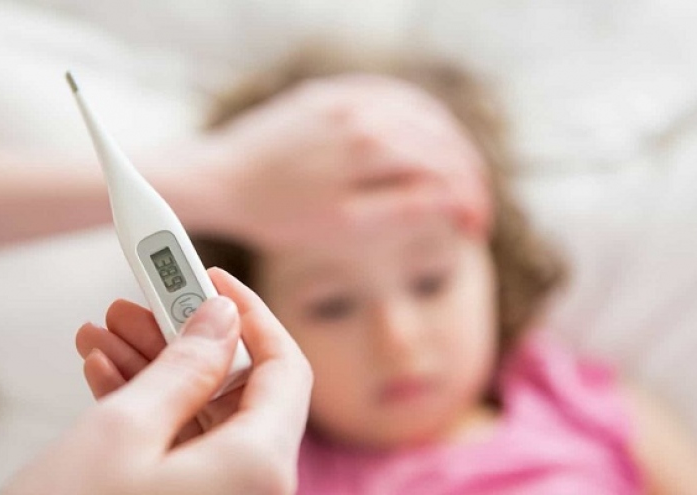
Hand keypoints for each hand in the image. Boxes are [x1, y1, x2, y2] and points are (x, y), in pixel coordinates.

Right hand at [4, 268, 312, 494]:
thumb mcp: (123, 430)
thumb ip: (185, 365)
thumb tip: (222, 317)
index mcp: (259, 468)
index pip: (284, 367)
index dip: (249, 313)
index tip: (208, 276)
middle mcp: (253, 491)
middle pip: (237, 391)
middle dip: (182, 340)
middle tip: (136, 300)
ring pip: (202, 419)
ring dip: (154, 371)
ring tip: (102, 332)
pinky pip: (182, 451)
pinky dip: (146, 414)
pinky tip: (104, 375)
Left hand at [209, 74, 481, 249]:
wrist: (221, 180)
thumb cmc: (278, 213)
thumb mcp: (345, 226)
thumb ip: (404, 209)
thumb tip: (453, 200)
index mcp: (372, 145)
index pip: (445, 168)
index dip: (469, 199)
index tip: (475, 227)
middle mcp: (364, 110)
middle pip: (441, 137)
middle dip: (467, 174)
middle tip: (474, 208)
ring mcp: (346, 95)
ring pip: (420, 111)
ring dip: (449, 143)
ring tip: (459, 176)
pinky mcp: (329, 92)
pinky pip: (389, 94)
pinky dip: (417, 116)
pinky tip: (425, 137)